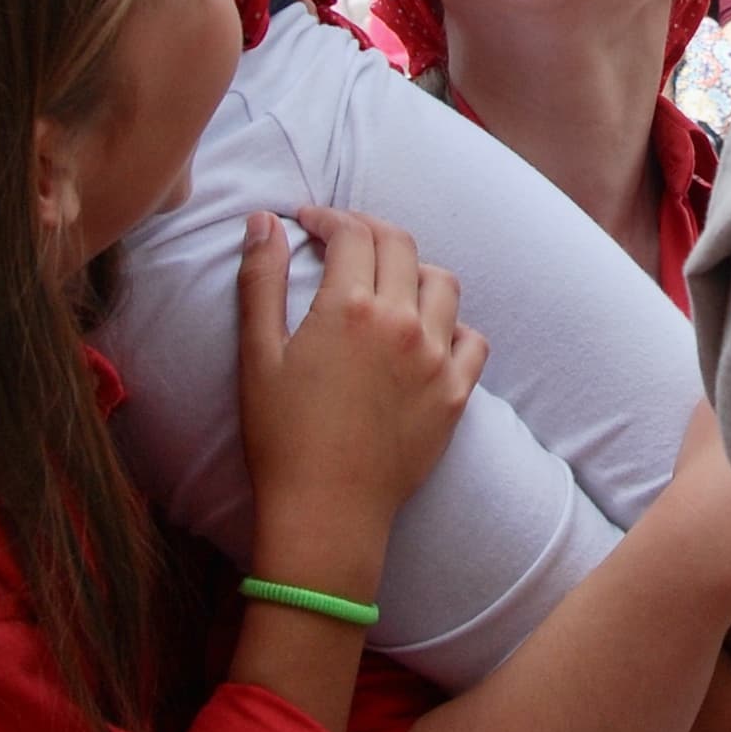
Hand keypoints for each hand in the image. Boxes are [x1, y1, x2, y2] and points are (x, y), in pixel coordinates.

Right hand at [238, 208, 486, 563]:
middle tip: (345, 240)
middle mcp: (402, 323)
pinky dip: (454, 326)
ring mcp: (437, 358)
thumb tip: (263, 221)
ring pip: (442, 284)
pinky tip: (429, 334)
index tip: (309, 223)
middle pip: (399, 245)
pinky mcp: (457, 394)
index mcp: (349, 307)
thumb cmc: (281, 438)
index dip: (328, 218)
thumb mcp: (257, 356)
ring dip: (414, 271)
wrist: (326, 513)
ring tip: (389, 283)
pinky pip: (473, 339)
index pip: (352, 233)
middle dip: (369, 231)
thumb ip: (260, 281)